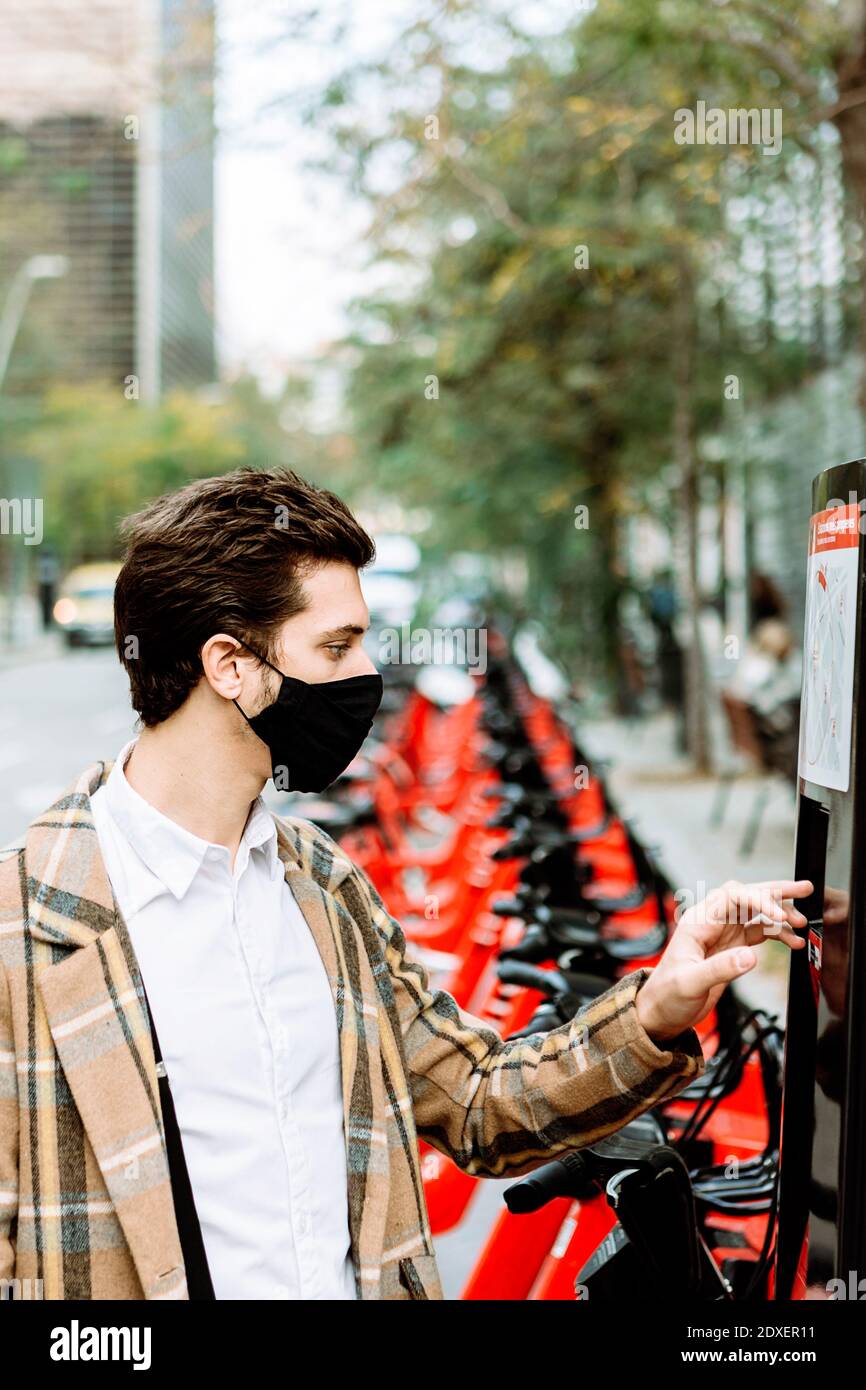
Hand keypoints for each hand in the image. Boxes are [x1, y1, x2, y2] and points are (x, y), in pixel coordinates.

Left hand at [635, 878, 811, 1042]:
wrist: (662, 1012)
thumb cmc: (667, 996)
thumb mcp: (690, 983)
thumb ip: (719, 969)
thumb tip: (750, 957)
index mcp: (698, 922)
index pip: (732, 897)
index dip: (758, 900)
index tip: (780, 916)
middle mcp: (712, 923)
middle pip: (747, 896)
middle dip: (776, 892)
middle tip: (804, 889)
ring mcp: (723, 934)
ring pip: (756, 913)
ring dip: (780, 914)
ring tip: (803, 922)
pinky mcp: (731, 948)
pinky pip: (758, 932)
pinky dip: (777, 934)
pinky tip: (792, 941)